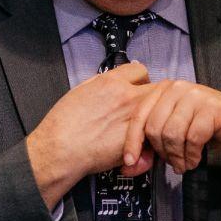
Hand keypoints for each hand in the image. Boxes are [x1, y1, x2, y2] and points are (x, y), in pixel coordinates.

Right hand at [25, 62, 156, 207]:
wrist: (60, 149)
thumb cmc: (63, 125)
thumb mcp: (80, 91)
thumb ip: (101, 84)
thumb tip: (113, 83)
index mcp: (110, 82)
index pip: (139, 70)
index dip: (140, 80)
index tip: (139, 87)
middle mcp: (126, 96)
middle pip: (157, 87)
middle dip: (154, 97)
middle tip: (148, 108)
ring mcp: (134, 117)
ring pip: (160, 112)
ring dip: (156, 119)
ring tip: (147, 129)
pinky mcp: (138, 139)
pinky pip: (153, 136)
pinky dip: (150, 143)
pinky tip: (140, 149)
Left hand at [123, 81, 220, 174]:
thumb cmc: (206, 127)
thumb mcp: (175, 129)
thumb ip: (154, 139)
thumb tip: (130, 164)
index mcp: (164, 89)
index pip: (139, 116)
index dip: (132, 141)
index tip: (129, 162)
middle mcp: (177, 88)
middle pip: (154, 127)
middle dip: (160, 152)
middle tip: (172, 163)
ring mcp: (196, 95)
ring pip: (172, 134)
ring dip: (176, 156)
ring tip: (183, 163)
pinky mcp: (212, 108)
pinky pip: (192, 138)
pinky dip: (191, 155)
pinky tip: (194, 159)